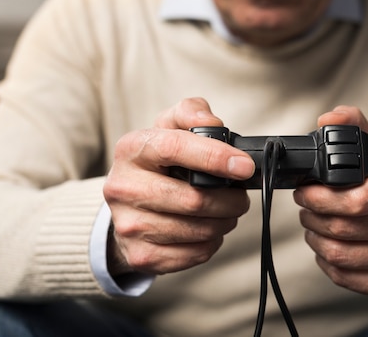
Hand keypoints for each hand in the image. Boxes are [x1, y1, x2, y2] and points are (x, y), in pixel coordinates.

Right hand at [103, 98, 255, 275]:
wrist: (125, 205)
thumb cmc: (157, 163)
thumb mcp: (169, 127)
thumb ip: (191, 112)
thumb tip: (213, 123)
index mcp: (131, 149)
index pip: (175, 147)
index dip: (215, 157)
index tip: (244, 166)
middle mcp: (123, 187)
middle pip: (193, 199)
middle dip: (230, 200)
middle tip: (240, 196)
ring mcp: (129, 225)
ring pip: (198, 230)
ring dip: (225, 221)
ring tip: (226, 211)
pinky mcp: (141, 255)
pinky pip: (194, 254)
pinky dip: (212, 242)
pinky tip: (208, 229)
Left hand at [294, 106, 367, 295]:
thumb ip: (352, 125)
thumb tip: (329, 119)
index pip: (355, 200)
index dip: (319, 197)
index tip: (304, 190)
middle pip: (342, 228)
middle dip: (312, 215)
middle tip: (305, 207)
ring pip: (339, 255)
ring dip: (315, 238)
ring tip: (313, 224)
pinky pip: (345, 277)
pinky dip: (326, 261)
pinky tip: (327, 245)